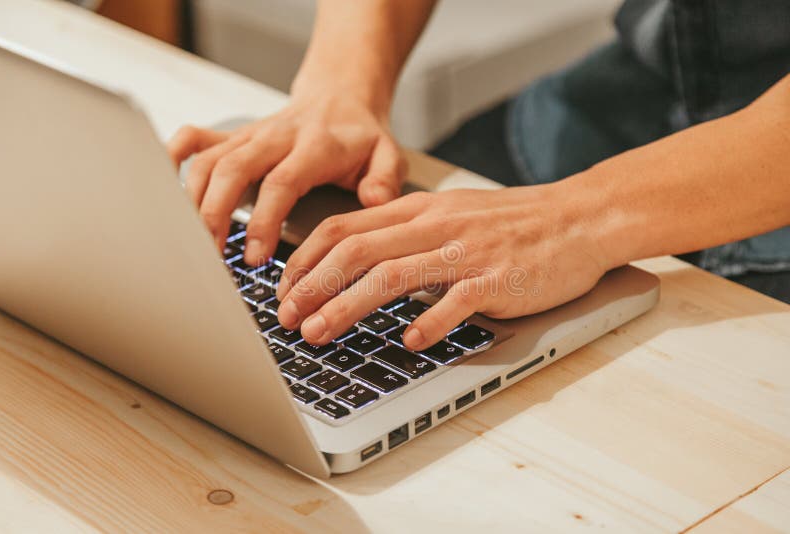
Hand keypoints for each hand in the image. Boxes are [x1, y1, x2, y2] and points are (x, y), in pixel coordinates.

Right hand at [166, 92, 406, 263]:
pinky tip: (163, 186)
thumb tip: (372, 201)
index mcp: (314, 146)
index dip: (264, 220)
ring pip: (209, 161)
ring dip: (194, 201)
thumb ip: (385, 178)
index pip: (281, 183)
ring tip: (194, 243)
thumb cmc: (362, 136)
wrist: (342, 96)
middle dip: (215, 215)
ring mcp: (251, 135)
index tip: (255, 257)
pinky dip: (173, 158)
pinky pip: (196, 139)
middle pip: (232, 170)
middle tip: (213, 256)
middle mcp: (276, 137)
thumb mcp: (388, 154)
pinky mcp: (235, 135)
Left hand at [274, 184, 612, 350]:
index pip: (344, 228)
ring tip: (320, 334)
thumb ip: (405, 233)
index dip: (304, 260)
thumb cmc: (512, 221)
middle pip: (356, 251)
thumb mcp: (450, 214)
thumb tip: (356, 264)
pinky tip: (407, 343)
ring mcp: (466, 251)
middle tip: (286, 318)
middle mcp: (435, 225)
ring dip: (348, 307)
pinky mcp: (498, 278)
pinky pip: (456, 301)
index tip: (283, 290)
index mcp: (418, 209)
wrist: (579, 217)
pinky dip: (428, 322)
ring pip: (392, 275)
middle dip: (312, 286)